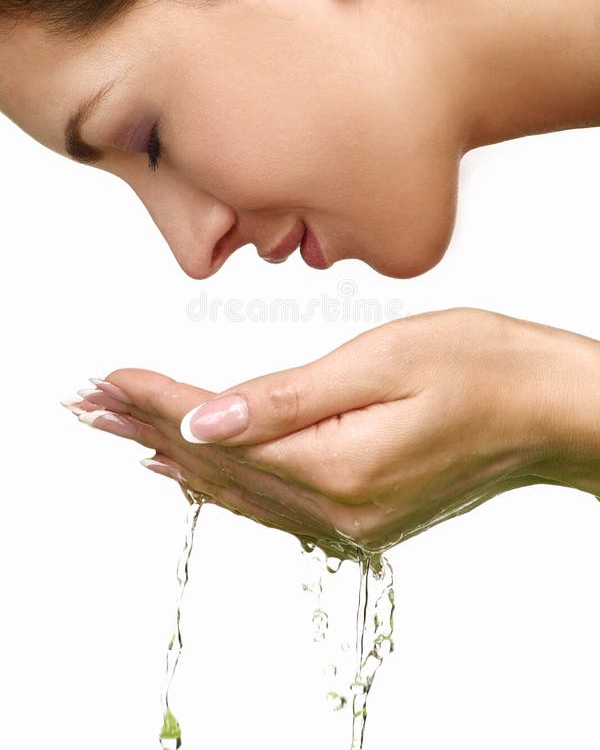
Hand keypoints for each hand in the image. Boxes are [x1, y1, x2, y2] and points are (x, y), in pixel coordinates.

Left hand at [63, 307, 598, 557]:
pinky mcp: (366, 512)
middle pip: (219, 465)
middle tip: (91, 405)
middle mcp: (338, 508)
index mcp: (337, 466)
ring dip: (177, 457)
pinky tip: (198, 470)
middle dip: (150, 427)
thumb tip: (204, 419)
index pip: (219, 429)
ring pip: (240, 489)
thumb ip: (289, 399)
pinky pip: (274, 503)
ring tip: (124, 435)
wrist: (553, 411)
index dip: (158, 400)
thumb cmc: (485, 368)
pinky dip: (225, 480)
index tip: (108, 378)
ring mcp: (353, 519)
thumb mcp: (385, 361)